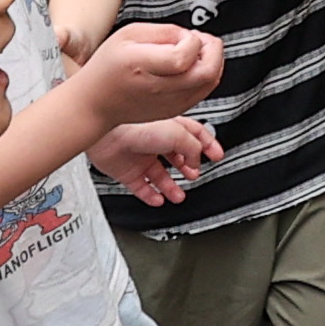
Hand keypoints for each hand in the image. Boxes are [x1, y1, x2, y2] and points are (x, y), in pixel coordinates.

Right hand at [71, 18, 225, 128]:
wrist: (95, 104)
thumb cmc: (108, 67)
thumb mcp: (128, 34)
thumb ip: (164, 31)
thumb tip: (191, 37)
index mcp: (142, 65)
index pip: (183, 57)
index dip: (192, 40)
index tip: (183, 35)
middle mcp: (158, 88)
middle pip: (207, 73)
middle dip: (214, 49)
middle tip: (201, 39)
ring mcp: (169, 103)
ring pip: (210, 82)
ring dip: (213, 61)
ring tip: (195, 51)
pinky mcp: (175, 110)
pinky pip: (204, 91)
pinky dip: (207, 74)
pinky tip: (191, 65)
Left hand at [88, 116, 222, 206]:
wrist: (108, 137)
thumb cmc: (138, 126)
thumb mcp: (178, 134)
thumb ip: (193, 149)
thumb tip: (197, 162)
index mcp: (170, 125)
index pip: (194, 134)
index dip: (208, 145)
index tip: (216, 155)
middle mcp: (155, 140)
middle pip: (177, 156)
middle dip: (188, 167)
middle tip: (195, 174)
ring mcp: (140, 156)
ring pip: (160, 175)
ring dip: (171, 187)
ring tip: (179, 196)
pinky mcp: (126, 171)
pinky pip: (141, 188)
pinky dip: (151, 196)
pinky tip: (158, 200)